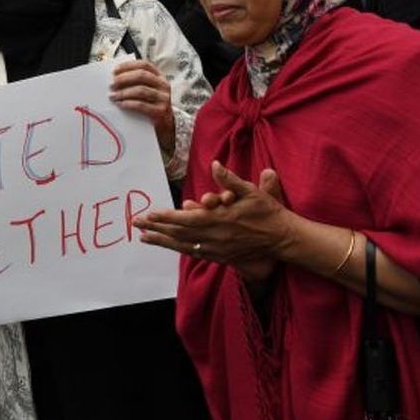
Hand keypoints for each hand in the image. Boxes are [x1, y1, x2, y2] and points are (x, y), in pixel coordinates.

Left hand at [110, 59, 175, 152]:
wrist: (166, 125)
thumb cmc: (152, 105)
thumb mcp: (148, 91)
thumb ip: (136, 82)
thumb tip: (114, 77)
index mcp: (159, 77)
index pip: (144, 65)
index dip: (128, 66)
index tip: (115, 70)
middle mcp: (163, 85)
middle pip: (142, 75)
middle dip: (124, 79)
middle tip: (111, 85)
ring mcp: (164, 98)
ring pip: (141, 90)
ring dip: (124, 92)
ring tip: (113, 96)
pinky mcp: (161, 111)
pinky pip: (141, 105)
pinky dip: (128, 103)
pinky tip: (120, 104)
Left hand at [134, 161, 290, 276]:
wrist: (283, 239)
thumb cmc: (268, 213)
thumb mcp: (252, 192)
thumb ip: (231, 180)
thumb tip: (215, 164)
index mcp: (219, 219)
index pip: (185, 219)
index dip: (166, 218)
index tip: (149, 215)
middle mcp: (214, 236)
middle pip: (178, 234)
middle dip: (156, 229)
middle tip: (136, 225)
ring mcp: (216, 248)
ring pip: (183, 245)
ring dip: (162, 241)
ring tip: (144, 238)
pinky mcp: (220, 255)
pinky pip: (194, 253)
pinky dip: (178, 249)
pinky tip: (168, 246)